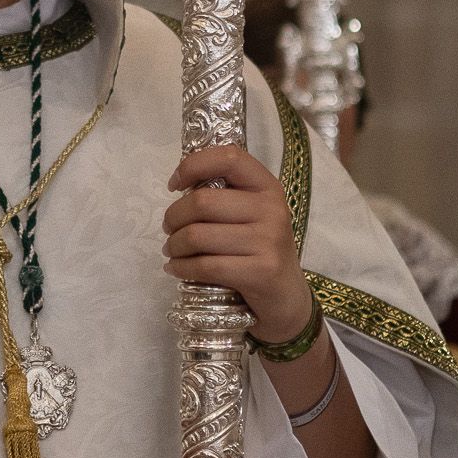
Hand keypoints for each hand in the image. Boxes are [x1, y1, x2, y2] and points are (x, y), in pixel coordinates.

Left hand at [164, 146, 313, 344]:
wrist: (287, 299)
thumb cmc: (261, 252)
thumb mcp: (253, 216)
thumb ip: (226, 196)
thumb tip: (179, 184)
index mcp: (267, 187)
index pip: (228, 158)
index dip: (193, 166)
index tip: (175, 185)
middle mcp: (272, 209)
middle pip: (202, 201)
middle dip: (174, 217)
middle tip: (170, 229)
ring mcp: (268, 241)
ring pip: (198, 235)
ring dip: (174, 246)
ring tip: (172, 251)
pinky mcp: (260, 272)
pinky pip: (205, 265)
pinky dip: (181, 268)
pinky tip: (177, 269)